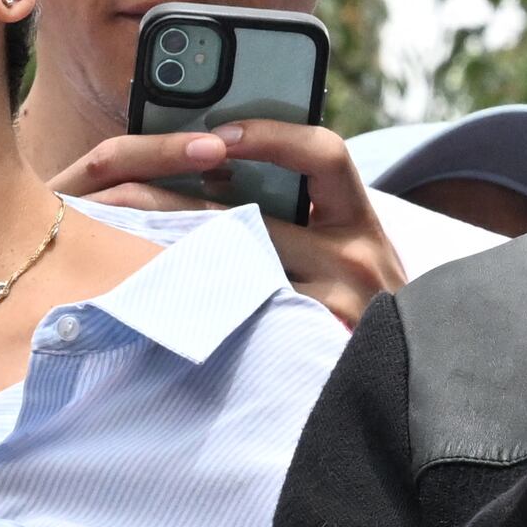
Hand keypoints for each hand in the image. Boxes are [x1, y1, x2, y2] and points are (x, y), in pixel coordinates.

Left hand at [64, 124, 407, 325]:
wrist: (409, 389)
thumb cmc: (363, 315)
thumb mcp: (353, 259)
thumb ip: (309, 220)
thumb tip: (218, 171)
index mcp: (363, 225)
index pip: (323, 155)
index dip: (270, 136)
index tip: (217, 136)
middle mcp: (358, 261)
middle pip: (254, 217)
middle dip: (175, 201)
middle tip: (117, 193)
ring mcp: (337, 310)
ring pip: (238, 271)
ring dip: (172, 256)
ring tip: (118, 245)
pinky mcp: (312, 351)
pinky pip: (241, 322)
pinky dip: (195, 308)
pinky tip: (153, 303)